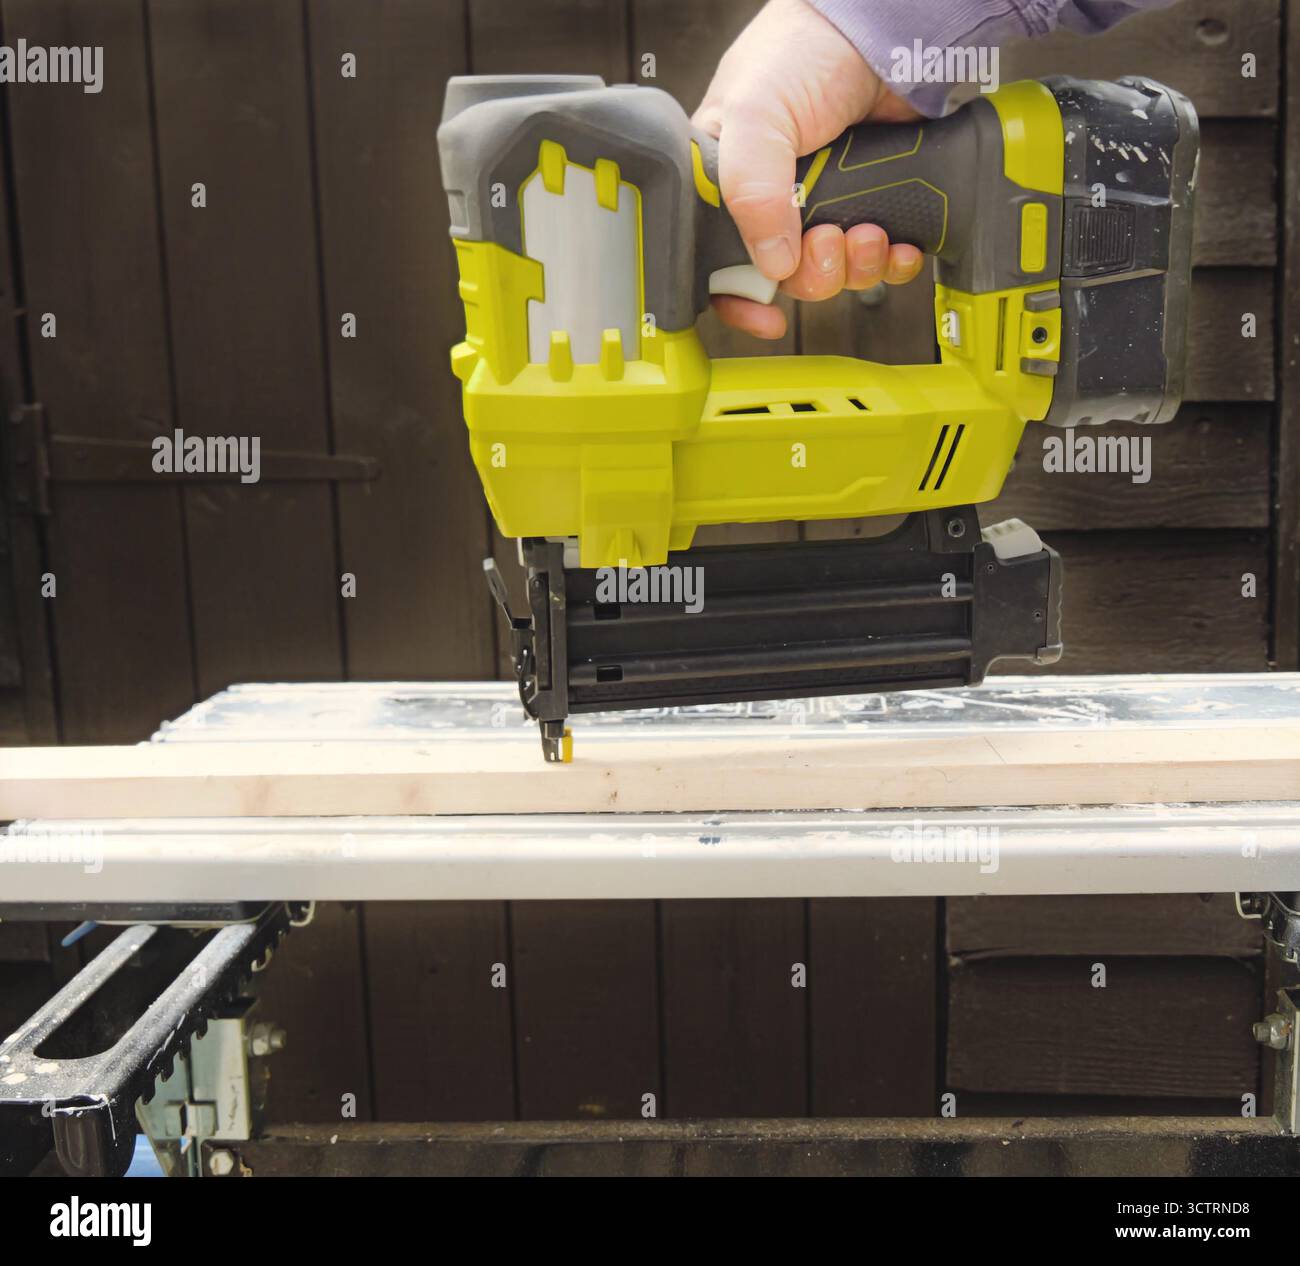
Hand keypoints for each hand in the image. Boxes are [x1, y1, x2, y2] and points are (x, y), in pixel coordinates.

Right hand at [693, 0, 924, 338]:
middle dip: (815, 272)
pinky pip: (881, 262)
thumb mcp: (756, 114)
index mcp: (730, 185)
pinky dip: (892, 261)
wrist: (884, 27)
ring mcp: (827, 206)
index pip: (719, 264)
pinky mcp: (874, 204)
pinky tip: (895, 240)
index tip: (766, 313)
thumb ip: (750, 190)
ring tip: (868, 229)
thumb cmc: (805, 48)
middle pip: (787, 278)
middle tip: (829, 240)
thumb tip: (771, 261)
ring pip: (836, 273)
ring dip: (857, 266)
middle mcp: (775, 202)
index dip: (740, 298)